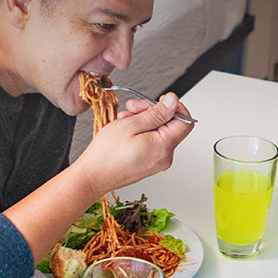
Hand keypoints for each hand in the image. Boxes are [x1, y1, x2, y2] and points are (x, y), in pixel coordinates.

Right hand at [76, 92, 193, 193]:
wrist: (93, 176)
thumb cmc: (107, 154)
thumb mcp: (131, 124)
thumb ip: (157, 113)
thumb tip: (173, 102)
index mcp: (164, 146)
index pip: (185, 121)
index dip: (174, 107)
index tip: (160, 100)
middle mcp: (165, 157)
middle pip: (170, 125)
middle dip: (152, 111)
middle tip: (133, 107)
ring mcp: (157, 162)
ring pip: (158, 132)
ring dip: (143, 121)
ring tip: (124, 119)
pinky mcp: (148, 164)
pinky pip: (151, 142)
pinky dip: (140, 132)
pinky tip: (125, 130)